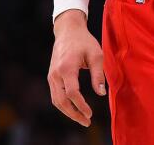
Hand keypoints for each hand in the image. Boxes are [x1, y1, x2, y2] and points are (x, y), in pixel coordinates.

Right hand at [47, 10, 105, 126]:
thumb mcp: (96, 55)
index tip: (90, 113)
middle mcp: (56, 74)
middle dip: (74, 114)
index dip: (81, 106)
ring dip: (68, 112)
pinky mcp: (51, 77)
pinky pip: (55, 95)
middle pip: (61, 101)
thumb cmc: (84, 42)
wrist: (68, 31)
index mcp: (67, 67)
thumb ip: (98, 75)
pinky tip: (74, 109)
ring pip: (56, 100)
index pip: (72, 93)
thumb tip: (101, 94)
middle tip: (87, 122)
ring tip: (82, 118)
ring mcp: (51, 76)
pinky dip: (64, 105)